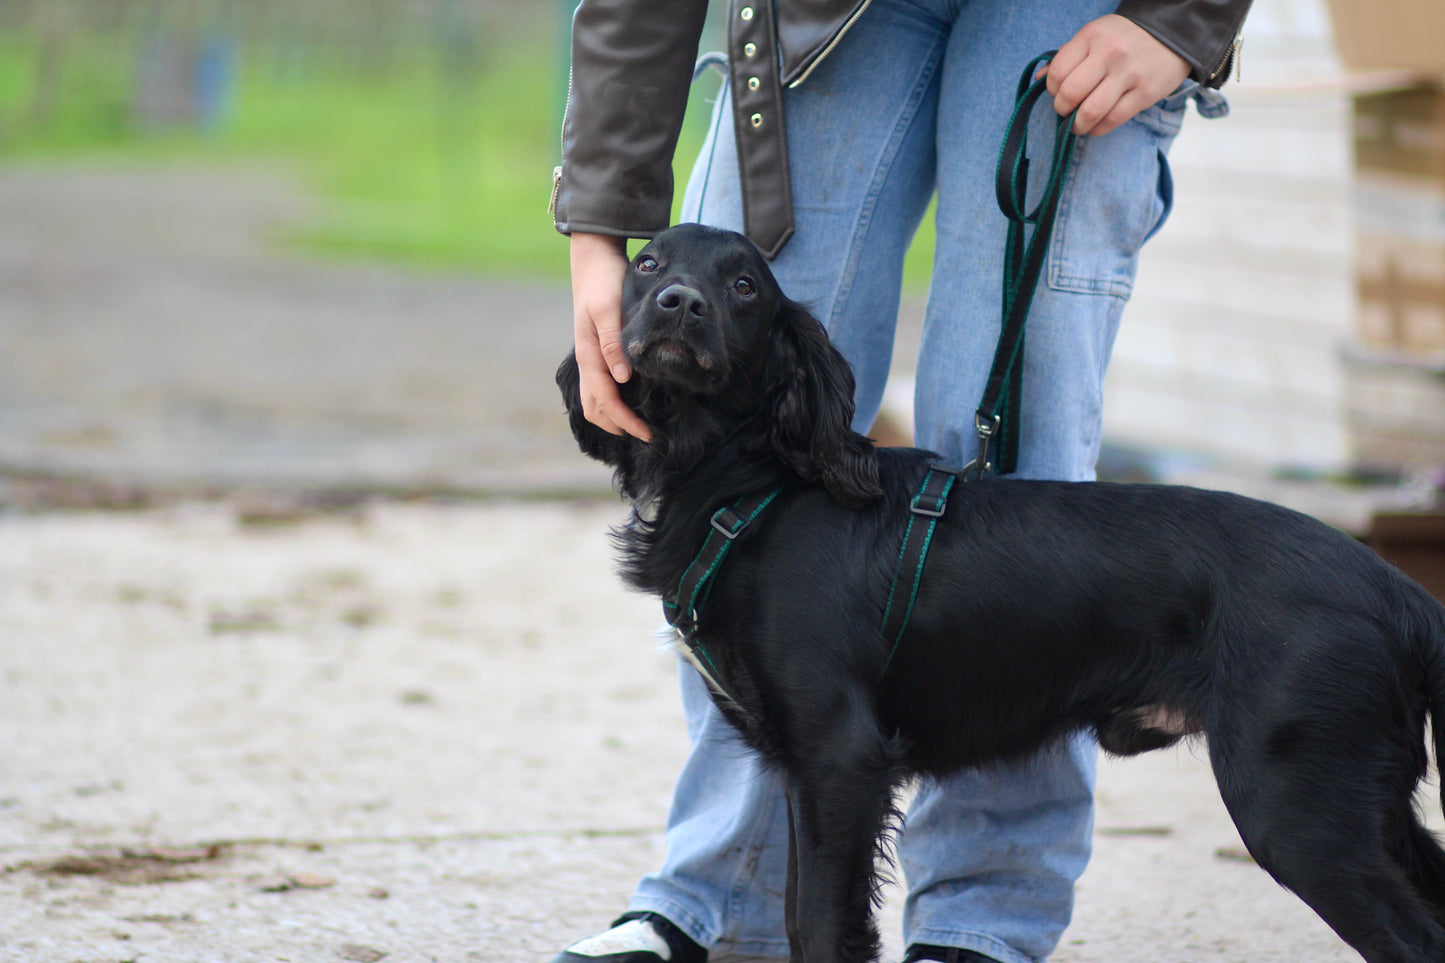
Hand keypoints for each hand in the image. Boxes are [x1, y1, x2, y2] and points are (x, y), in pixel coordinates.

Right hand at [569, 232, 652, 441]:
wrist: (593, 260)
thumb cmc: (603, 283)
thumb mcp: (609, 309)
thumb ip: (613, 343)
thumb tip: (622, 378)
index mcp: (589, 355)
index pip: (605, 400)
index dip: (625, 420)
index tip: (648, 433)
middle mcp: (587, 360)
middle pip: (595, 408)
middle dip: (619, 425)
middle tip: (648, 435)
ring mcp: (590, 356)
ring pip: (594, 400)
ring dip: (613, 416)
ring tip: (638, 424)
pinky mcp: (597, 350)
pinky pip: (600, 386)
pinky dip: (612, 401)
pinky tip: (632, 400)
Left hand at [1044, 14, 1190, 136]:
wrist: (1172, 34)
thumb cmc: (1124, 38)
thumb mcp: (1094, 36)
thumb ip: (1067, 56)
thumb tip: (1038, 79)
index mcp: (1091, 36)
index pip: (1057, 73)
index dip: (1052, 90)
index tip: (1058, 93)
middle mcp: (1109, 54)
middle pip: (1070, 94)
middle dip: (1062, 110)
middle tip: (1066, 111)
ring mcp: (1128, 74)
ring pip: (1090, 112)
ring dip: (1077, 125)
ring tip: (1078, 124)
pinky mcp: (1145, 93)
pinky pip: (1112, 120)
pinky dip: (1097, 129)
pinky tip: (1095, 125)